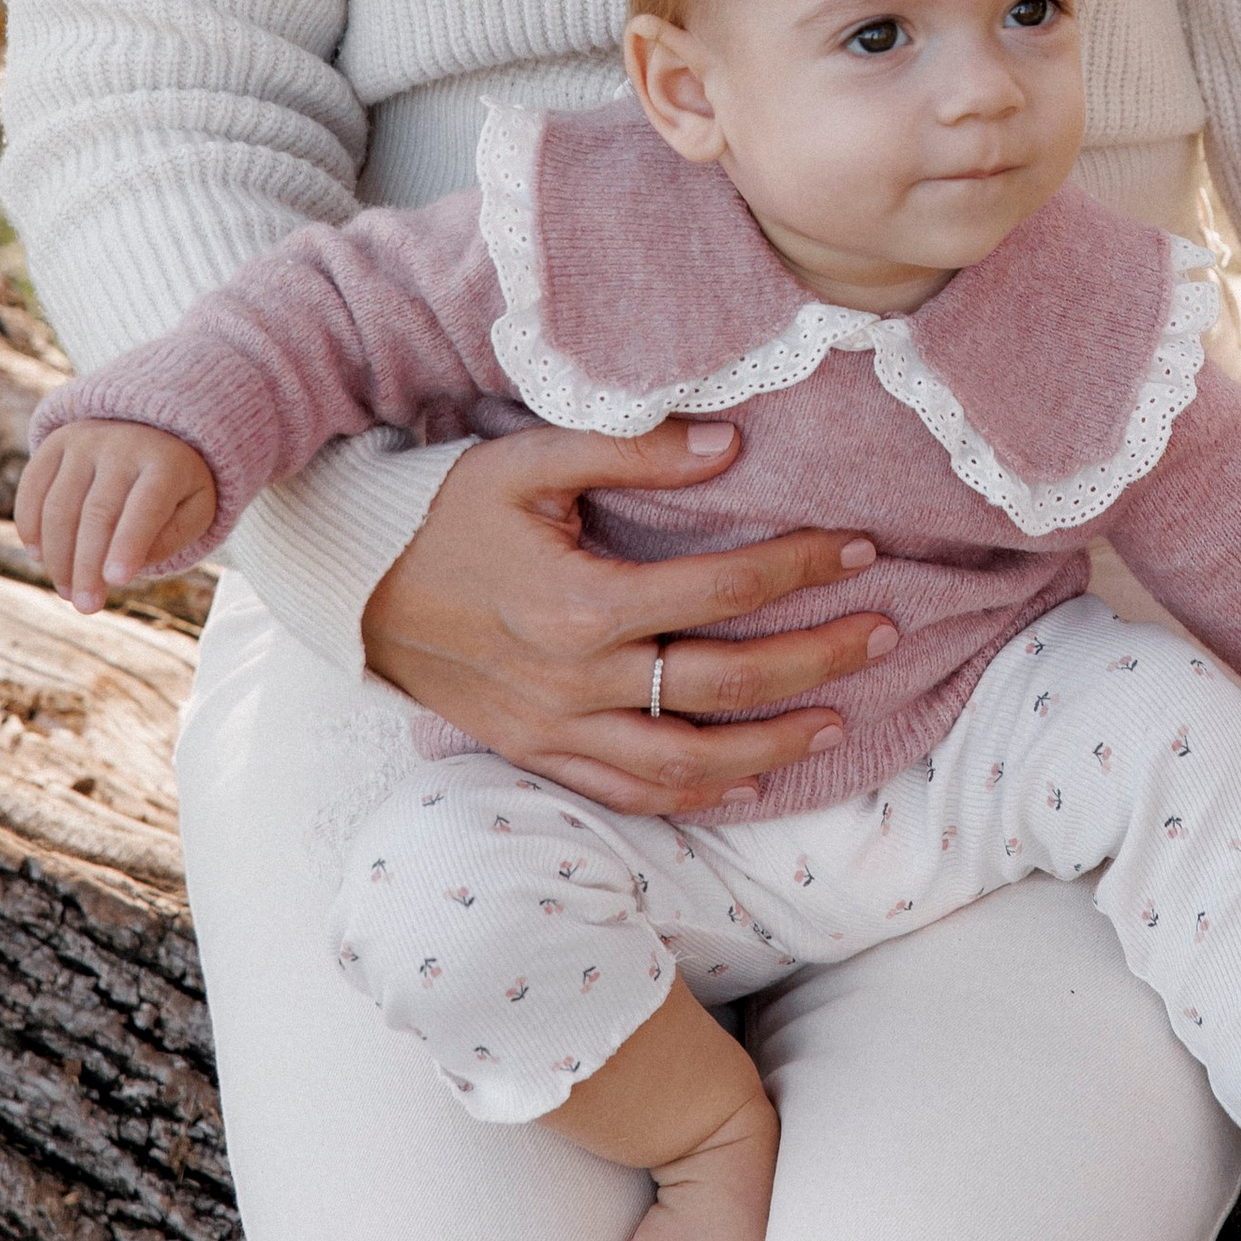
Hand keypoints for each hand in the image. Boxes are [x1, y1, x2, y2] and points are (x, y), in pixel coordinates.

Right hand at [17, 420, 218, 612]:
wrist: (152, 426)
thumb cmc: (175, 484)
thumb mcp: (195, 509)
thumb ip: (171, 539)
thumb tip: (126, 566)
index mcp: (166, 463)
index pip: (145, 507)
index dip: (129, 544)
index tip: (117, 580)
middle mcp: (123, 445)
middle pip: (97, 514)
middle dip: (87, 566)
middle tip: (85, 606)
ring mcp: (85, 441)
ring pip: (59, 506)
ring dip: (58, 556)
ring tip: (68, 592)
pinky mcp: (55, 443)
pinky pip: (33, 489)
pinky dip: (30, 526)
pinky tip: (39, 556)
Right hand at [360, 418, 897, 815]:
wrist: (356, 588)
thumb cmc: (447, 512)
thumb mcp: (530, 460)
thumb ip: (633, 448)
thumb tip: (732, 446)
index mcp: (581, 603)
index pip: (722, 592)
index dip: (800, 569)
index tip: (859, 548)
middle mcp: (576, 682)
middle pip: (724, 684)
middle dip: (817, 660)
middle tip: (884, 634)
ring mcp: (557, 731)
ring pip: (687, 760)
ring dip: (773, 743)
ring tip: (840, 719)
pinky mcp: (538, 756)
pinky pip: (630, 794)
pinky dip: (696, 794)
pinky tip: (750, 780)